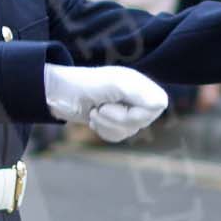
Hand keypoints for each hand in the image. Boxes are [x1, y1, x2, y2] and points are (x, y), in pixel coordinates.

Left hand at [44, 63, 168, 140]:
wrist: (60, 93)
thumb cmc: (86, 84)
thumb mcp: (114, 84)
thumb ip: (139, 92)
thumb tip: (161, 104)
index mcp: (142, 84)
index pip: (158, 105)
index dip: (137, 112)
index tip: (117, 104)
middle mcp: (138, 97)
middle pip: (142, 122)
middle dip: (116, 119)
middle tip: (100, 107)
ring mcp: (127, 111)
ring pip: (129, 132)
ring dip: (106, 125)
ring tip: (94, 111)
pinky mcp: (115, 123)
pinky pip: (117, 137)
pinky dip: (103, 131)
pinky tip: (93, 119)